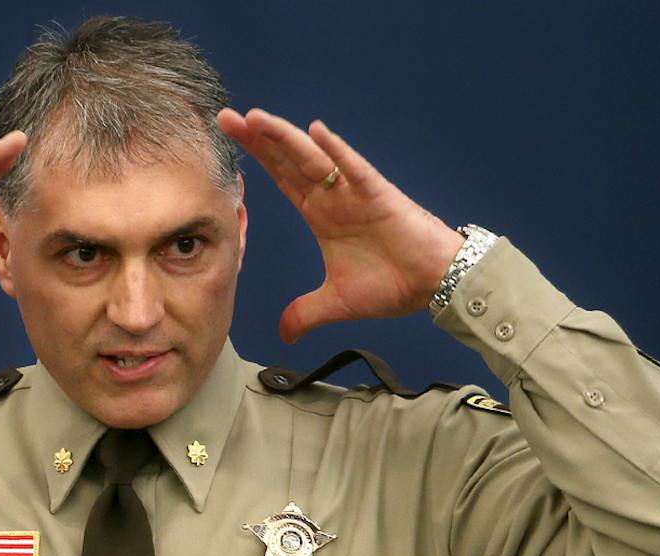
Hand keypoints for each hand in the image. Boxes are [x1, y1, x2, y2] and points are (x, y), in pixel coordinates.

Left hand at [216, 107, 467, 342]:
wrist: (433, 284)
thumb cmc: (391, 283)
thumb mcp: (334, 304)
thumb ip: (305, 314)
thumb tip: (284, 334)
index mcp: (321, 213)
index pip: (280, 179)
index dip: (256, 159)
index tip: (229, 141)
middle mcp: (333, 196)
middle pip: (288, 161)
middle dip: (258, 140)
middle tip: (226, 118)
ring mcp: (355, 192)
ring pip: (313, 158)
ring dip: (285, 138)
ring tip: (255, 119)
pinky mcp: (379, 195)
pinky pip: (355, 169)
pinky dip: (337, 151)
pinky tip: (316, 132)